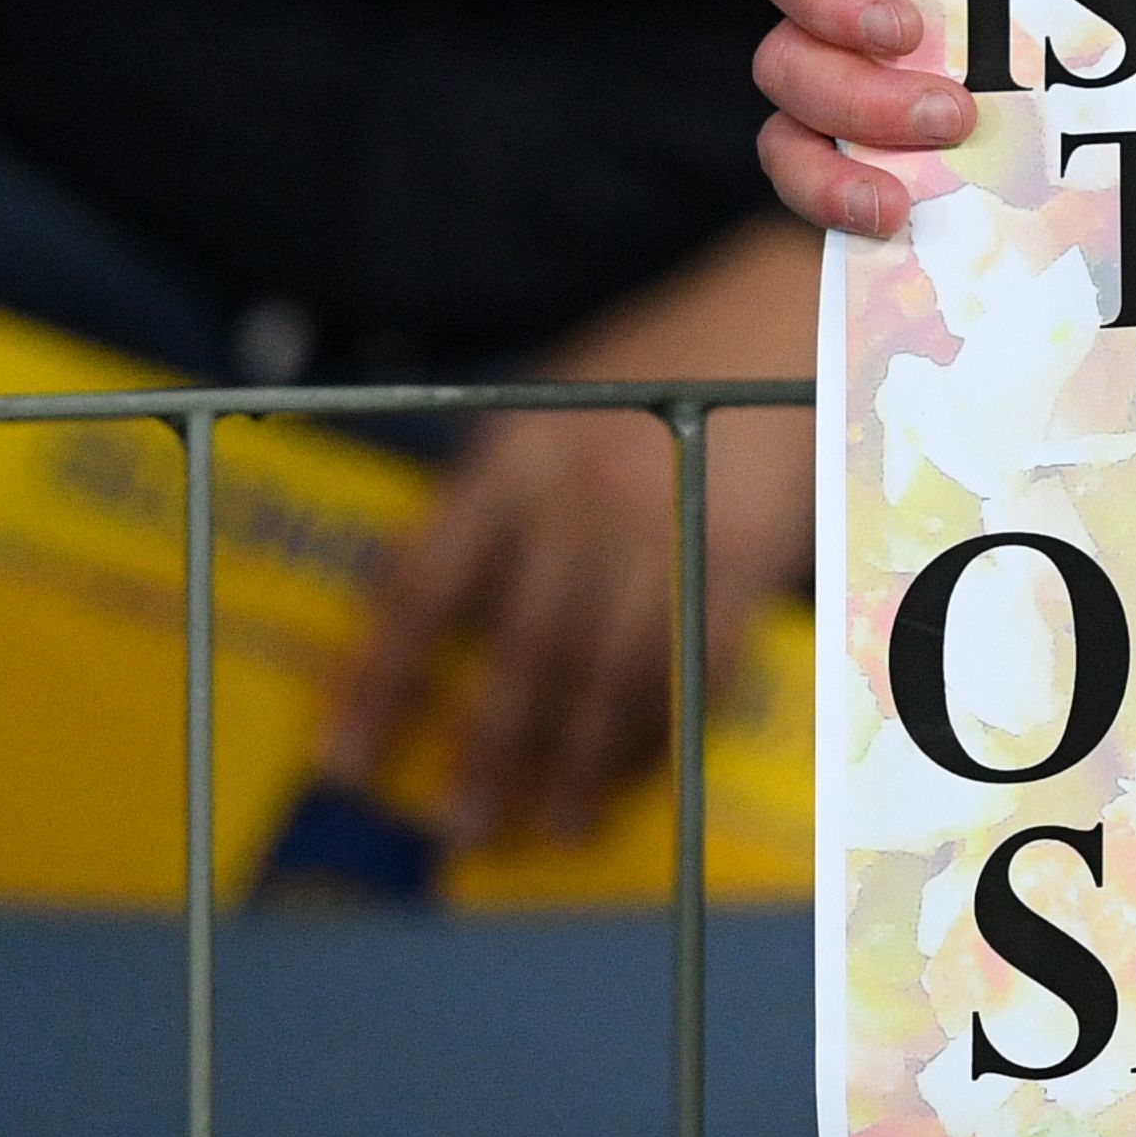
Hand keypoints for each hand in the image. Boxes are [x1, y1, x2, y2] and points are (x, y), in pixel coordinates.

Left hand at [320, 220, 819, 845]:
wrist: (790, 312)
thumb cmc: (660, 364)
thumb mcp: (552, 407)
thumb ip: (491, 501)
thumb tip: (403, 607)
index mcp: (515, 459)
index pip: (423, 588)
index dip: (381, 681)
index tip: (345, 760)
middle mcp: (583, 498)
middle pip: (522, 649)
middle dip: (489, 747)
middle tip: (461, 824)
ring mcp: (671, 527)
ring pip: (610, 672)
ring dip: (578, 761)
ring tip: (552, 824)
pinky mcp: (748, 554)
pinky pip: (696, 664)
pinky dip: (666, 727)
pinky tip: (639, 771)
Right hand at [752, 0, 967, 237]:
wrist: (1072, 99)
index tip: (904, 28)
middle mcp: (826, 32)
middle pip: (786, 58)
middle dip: (862, 94)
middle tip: (953, 115)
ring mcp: (825, 104)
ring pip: (784, 130)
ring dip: (835, 165)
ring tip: (902, 197)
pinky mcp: (839, 164)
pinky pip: (808, 188)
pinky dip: (836, 206)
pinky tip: (892, 220)